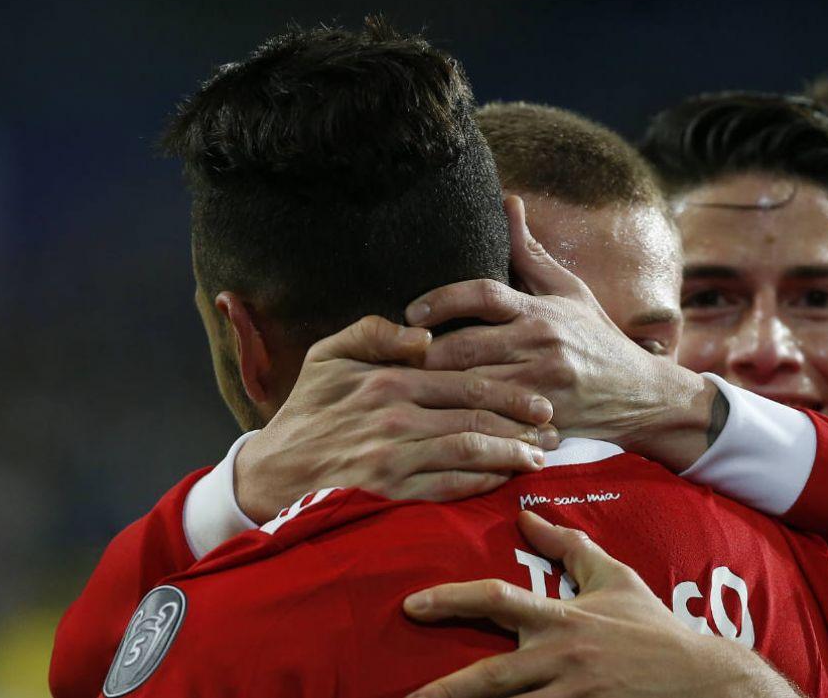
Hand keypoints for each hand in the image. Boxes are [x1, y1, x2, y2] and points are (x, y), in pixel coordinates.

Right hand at [234, 315, 558, 522]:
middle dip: (523, 426)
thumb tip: (424, 335)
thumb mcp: (328, 355)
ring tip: (539, 457)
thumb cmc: (307, 410)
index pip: (466, 382)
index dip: (510, 393)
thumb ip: (374, 333)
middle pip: (477, 418)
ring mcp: (394, 458)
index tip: (540, 401)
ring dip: (511, 455)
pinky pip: (450, 487)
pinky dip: (482, 483)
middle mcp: (395, 417)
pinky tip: (504, 481)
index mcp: (388, 379)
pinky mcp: (391, 494)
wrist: (274, 472)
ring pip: (470, 453)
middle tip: (553, 430)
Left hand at [402, 511, 800, 697]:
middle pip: (489, 678)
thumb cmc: (649, 626)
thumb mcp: (613, 578)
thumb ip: (567, 545)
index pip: (498, 599)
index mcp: (560, 618)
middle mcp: (559, 659)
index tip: (411, 606)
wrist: (697, 678)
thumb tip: (526, 514)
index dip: (452, 600)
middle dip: (444, 693)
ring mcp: (570, 697)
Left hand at [406, 196, 719, 469]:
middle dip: (424, 353)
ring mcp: (542, 385)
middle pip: (465, 346)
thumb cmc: (597, 339)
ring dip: (434, 388)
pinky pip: (492, 420)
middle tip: (391, 357)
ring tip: (402, 387)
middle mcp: (541, 345)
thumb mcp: (569, 291)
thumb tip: (508, 200)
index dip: (441, 300)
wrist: (641, 395)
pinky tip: (437, 420)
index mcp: (542, 311)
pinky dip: (462, 419)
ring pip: (471, 387)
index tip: (411, 313)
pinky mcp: (543, 420)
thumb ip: (530, 252)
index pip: (483, 294)